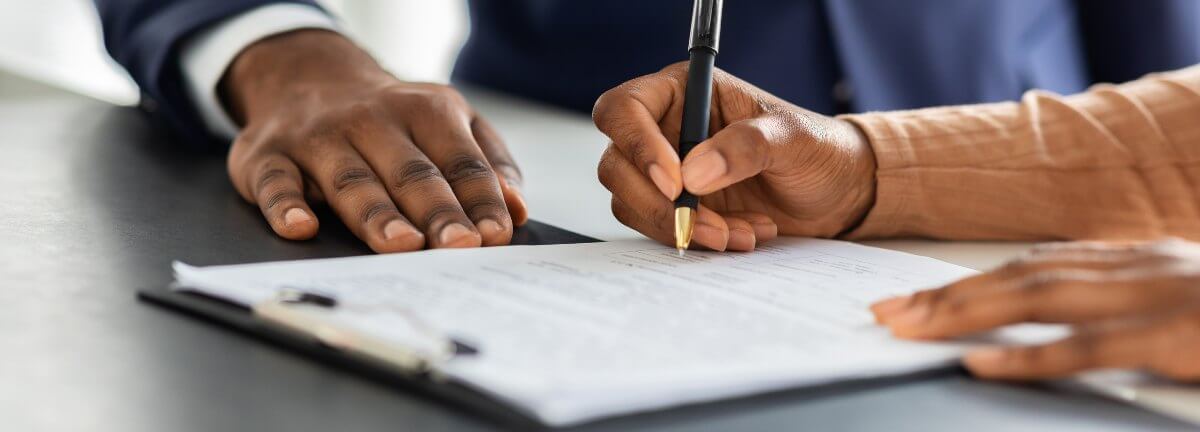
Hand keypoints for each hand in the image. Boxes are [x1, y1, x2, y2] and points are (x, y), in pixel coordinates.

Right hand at [222, 30, 526, 252]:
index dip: (480, 198)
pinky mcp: (268, 156)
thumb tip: (517, 208)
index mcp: (426, 110)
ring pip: (352, 181)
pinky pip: (276, 182)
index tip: (496, 234)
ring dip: (377, 214)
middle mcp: (371, 120)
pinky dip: (286, 206)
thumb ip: (488, 162)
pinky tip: (301, 228)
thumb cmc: (393, 121)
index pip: (460, 160)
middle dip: (437, 211)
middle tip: (458, 246)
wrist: (307, 78)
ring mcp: (318, 138)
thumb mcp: (449, 123)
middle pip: (411, 173)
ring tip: (402, 245)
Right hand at [592, 62, 875, 251]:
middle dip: (660, 204)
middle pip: (617, 165)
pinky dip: (696, 240)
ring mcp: (665, 172)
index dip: (636, 145)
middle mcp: (664, 129)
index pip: (624, 109)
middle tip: (709, 224)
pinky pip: (659, 229)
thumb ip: (745, 147)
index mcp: (683, 92)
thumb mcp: (791, 139)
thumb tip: (693, 174)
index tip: (676, 182)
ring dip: (684, 227)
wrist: (836, 192)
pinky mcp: (676, 208)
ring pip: (633, 204)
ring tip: (740, 232)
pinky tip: (741, 234)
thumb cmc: (816, 149)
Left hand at [872, 238, 1199, 380]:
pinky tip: (979, 362)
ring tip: (911, 328)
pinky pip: (1088, 347)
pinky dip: (1029, 356)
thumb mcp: (1189, 304)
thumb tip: (1067, 324)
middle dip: (950, 294)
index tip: (918, 297)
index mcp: (1140, 261)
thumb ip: (1129, 306)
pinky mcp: (1176, 337)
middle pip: (1023, 275)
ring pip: (1040, 298)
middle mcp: (1140, 268)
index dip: (972, 280)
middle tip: (889, 312)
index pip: (1036, 265)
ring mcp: (1157, 299)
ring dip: (966, 312)